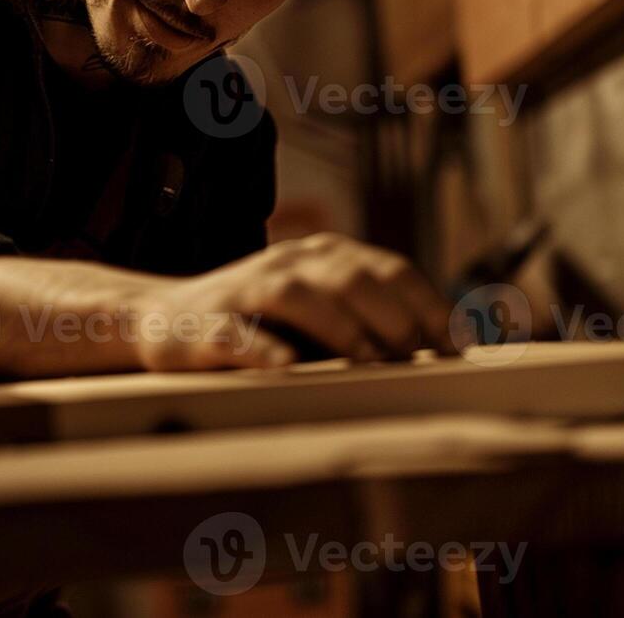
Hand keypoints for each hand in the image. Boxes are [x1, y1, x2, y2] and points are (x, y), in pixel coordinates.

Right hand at [130, 232, 460, 370]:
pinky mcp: (208, 324)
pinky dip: (264, 348)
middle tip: (419, 359)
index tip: (461, 345)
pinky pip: (238, 334)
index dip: (430, 304)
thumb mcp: (317, 307)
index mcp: (321, 255)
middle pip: (350, 276)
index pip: (389, 269)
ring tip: (368, 360)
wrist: (163, 319)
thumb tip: (447, 346)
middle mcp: (287, 262)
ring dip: (340, 326)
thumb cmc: (258, 323)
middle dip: (393, 316)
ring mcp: (245, 290)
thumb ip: (368, 315)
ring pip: (298, 295)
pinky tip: (287, 367)